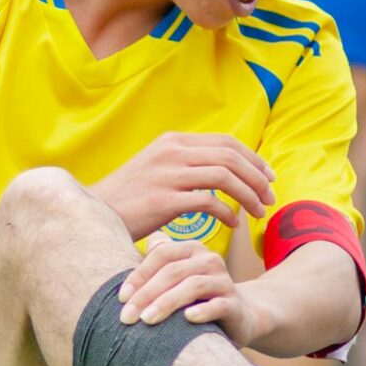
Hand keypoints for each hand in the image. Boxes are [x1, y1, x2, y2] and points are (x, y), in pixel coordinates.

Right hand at [91, 133, 275, 240]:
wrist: (94, 213)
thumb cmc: (129, 198)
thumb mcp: (157, 167)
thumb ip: (186, 163)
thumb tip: (222, 169)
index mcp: (173, 141)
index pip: (226, 142)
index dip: (253, 158)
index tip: (269, 176)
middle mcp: (172, 152)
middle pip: (231, 157)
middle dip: (258, 177)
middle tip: (271, 197)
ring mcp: (168, 175)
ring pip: (225, 178)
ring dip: (249, 195)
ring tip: (259, 212)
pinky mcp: (164, 200)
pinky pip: (208, 202)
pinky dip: (227, 213)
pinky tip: (233, 224)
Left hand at [116, 239, 269, 342]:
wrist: (240, 316)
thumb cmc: (198, 297)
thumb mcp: (177, 279)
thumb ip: (157, 264)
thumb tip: (136, 246)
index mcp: (192, 249)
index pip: (161, 255)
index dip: (139, 275)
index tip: (121, 298)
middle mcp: (210, 260)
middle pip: (173, 271)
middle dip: (146, 294)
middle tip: (127, 316)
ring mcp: (224, 281)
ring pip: (193, 286)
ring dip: (167, 303)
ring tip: (148, 320)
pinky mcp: (234, 304)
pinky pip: (218, 305)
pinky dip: (203, 311)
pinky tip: (187, 318)